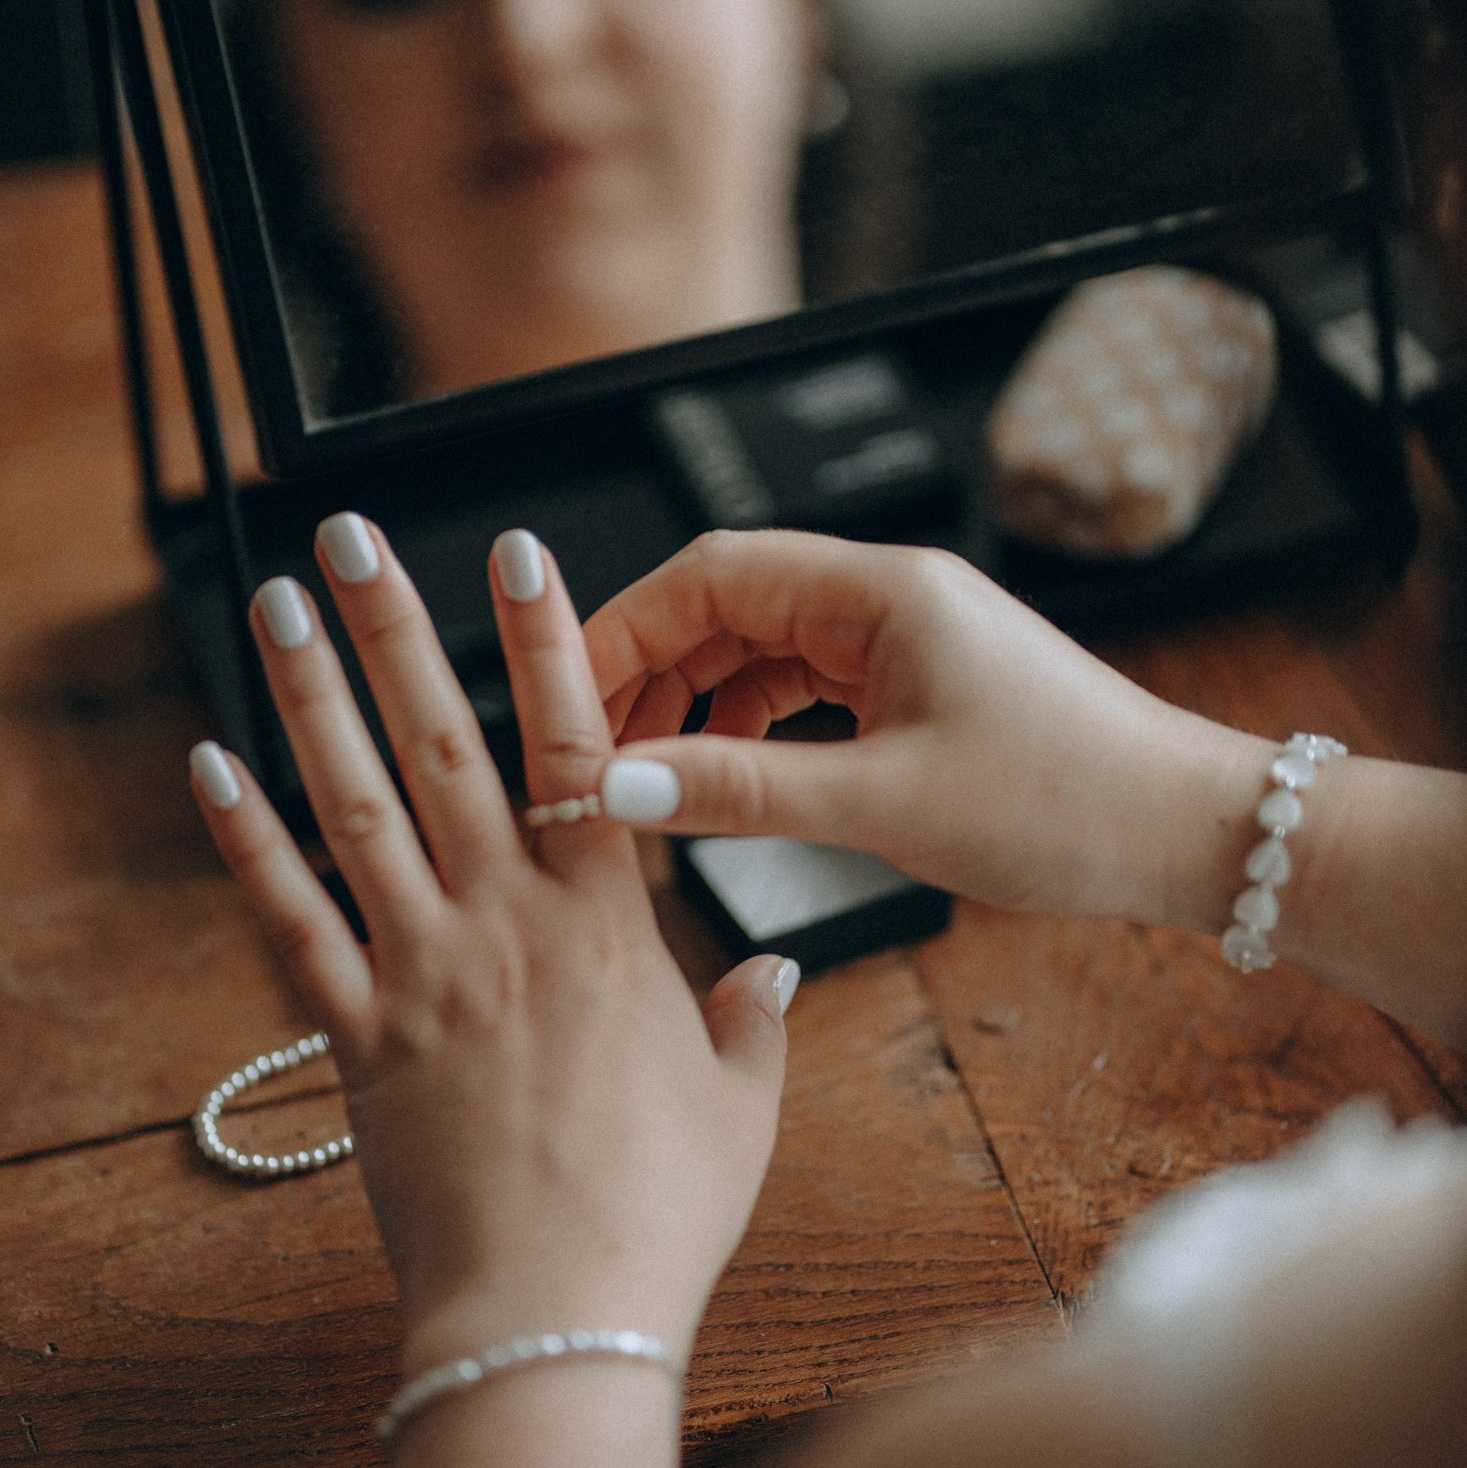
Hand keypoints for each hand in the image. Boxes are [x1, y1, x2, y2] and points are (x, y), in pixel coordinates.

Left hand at [188, 518, 794, 1383]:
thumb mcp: (742, 1097)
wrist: (556, 1312)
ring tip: (277, 607)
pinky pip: (286, 920)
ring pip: (357, 805)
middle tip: (353, 537)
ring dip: (312, 698)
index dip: (544, 640)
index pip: (574, 745)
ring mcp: (421, 970)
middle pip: (443, 744)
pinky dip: (245, 840)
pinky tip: (212, 765)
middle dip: (396, 628)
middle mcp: (505, 922)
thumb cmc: (657, 1206)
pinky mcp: (356, 1033)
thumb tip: (774, 968)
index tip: (514, 553)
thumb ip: (755, 1015)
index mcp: (607, 924)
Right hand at [584, 529, 1268, 929]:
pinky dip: (750, 728)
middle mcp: (883, 597)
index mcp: (877, 590)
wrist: (1182, 830)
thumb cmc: (1066, 800)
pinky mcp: (913, 683)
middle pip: (724, 608)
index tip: (561, 699)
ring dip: (696, 706)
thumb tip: (619, 786)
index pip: (709, 576)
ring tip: (647, 777)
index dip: (621, 632)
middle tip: (594, 755)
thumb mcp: (883, 799)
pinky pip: (802, 688)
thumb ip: (741, 789)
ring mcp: (899, 639)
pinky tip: (725, 777)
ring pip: (759, 651)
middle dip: (649, 675)